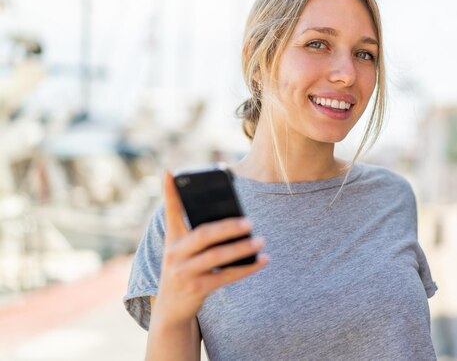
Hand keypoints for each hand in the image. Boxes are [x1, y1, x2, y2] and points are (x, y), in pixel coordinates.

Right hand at [151, 171, 268, 327]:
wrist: (171, 308)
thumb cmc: (184, 269)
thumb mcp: (182, 249)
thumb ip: (198, 230)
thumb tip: (232, 214)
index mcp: (172, 238)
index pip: (171, 211)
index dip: (169, 192)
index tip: (169, 171)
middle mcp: (174, 253)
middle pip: (203, 235)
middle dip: (227, 227)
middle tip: (250, 222)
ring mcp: (184, 272)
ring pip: (216, 257)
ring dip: (242, 249)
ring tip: (261, 240)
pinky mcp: (196, 289)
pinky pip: (226, 277)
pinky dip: (247, 268)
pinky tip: (263, 260)